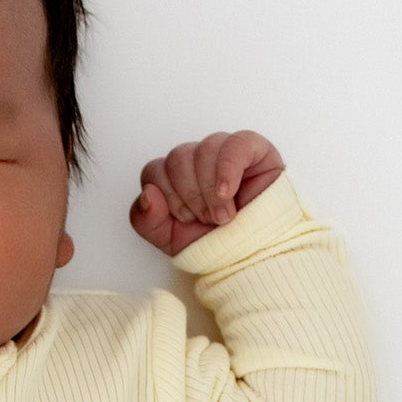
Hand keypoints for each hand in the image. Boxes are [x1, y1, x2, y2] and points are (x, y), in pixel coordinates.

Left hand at [129, 131, 283, 254]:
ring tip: (224, 216)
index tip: (186, 219)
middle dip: (191, 195)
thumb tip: (147, 194)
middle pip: (177, 158)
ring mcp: (224, 152)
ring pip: (203, 150)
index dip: (168, 197)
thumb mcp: (170, 240)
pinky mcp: (253, 149)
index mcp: (176, 177)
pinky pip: (235, 144)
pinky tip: (228, 191)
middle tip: (208, 219)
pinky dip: (227, 169)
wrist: (255, 256)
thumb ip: (146, 220)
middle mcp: (198, 160)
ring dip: (211, 190)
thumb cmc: (216, 244)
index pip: (154, 170)